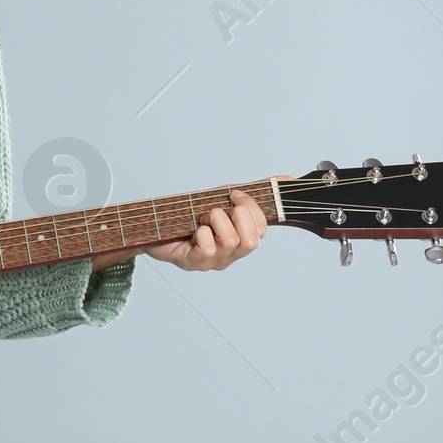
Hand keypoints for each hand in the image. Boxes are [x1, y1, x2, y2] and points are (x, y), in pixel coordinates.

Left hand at [143, 186, 268, 272]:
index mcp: (240, 241)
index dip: (251, 208)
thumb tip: (288, 179)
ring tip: (201, 219)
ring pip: (230, 241)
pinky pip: (208, 247)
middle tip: (215, 210)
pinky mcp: (192, 263)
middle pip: (251, 241)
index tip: (233, 195)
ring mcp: (211, 263)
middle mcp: (229, 256)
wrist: (154, 223)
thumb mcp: (225, 197)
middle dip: (235, 216)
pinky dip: (200, 231)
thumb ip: (255, 191)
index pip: (262, 229)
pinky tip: (192, 230)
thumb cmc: (192, 214)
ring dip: (214, 220)